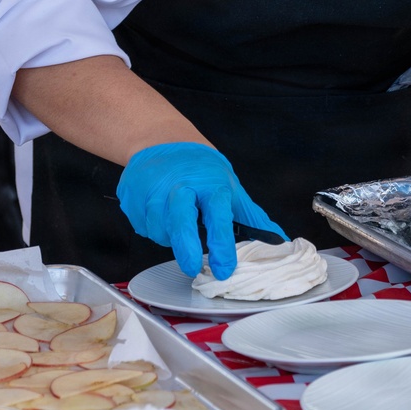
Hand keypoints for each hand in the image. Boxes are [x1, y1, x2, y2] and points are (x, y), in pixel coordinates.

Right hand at [117, 142, 286, 278]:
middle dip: (186, 247)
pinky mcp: (132, 197)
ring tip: (179, 220)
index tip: (225, 268)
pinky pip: (142, 226)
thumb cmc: (201, 169)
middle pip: (181, 220)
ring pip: (159, 230)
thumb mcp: (230, 187)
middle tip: (192, 268)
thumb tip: (279, 238)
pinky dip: (153, 228)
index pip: (218, 216)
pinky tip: (160, 213)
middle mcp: (179, 187)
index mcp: (209, 185)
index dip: (222, 244)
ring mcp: (152, 191)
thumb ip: (251, 216)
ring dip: (171, 237)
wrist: (163, 142)